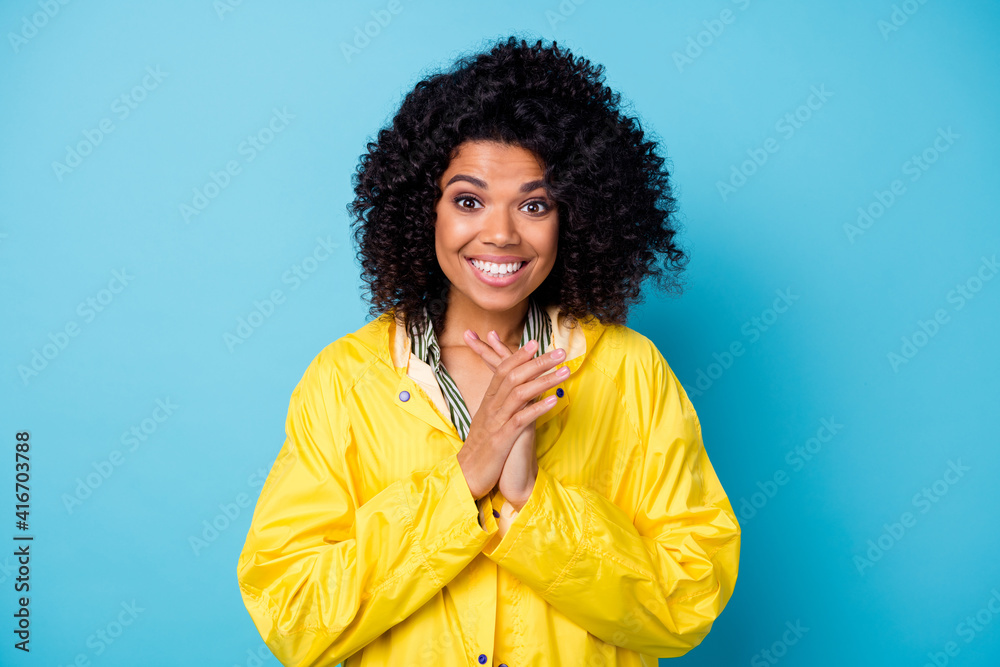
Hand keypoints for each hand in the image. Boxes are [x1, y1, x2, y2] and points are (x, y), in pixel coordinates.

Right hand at [462, 329, 568, 508]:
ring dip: (544, 380)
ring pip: (519, 393)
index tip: (537, 342)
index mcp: (489, 401)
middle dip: (538, 362)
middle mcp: (491, 407)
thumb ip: (503, 404)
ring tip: (565, 372)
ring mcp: (496, 422)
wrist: (466, 475)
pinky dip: (537, 408)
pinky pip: (520, 420)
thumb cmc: (483, 448)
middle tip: (560, 352)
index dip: (519, 355)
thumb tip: (521, 390)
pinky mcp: (501, 440)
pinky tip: (554, 401)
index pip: (503, 370)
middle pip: (514, 376)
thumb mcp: (491, 422)